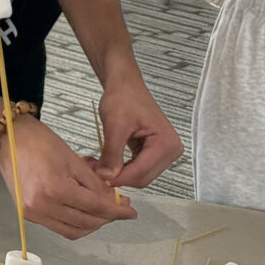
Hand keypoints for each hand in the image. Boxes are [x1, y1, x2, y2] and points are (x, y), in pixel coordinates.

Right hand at [0, 113, 135, 238]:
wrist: (6, 138)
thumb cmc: (39, 140)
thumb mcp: (72, 158)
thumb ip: (95, 184)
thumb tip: (116, 201)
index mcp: (54, 189)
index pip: (95, 207)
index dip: (116, 211)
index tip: (131, 211)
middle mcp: (41, 207)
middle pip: (85, 223)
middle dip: (107, 217)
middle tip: (121, 208)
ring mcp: (32, 214)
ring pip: (73, 231)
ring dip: (92, 224)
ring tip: (104, 211)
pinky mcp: (28, 215)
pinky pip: (59, 227)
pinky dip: (76, 223)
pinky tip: (85, 212)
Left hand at [91, 71, 182, 189]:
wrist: (125, 86)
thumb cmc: (123, 97)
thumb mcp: (115, 125)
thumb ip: (112, 153)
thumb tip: (107, 176)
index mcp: (166, 143)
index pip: (141, 172)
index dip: (118, 177)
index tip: (98, 176)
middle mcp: (170, 151)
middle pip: (142, 178)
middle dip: (117, 176)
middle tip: (94, 170)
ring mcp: (164, 153)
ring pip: (138, 176)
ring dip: (118, 174)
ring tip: (97, 164)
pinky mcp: (155, 154)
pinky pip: (137, 169)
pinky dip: (121, 168)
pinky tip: (106, 162)